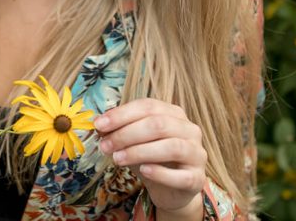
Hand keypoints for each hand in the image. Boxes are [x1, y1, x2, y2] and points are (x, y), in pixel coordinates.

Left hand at [94, 98, 205, 216]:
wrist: (171, 189)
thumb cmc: (151, 159)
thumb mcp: (133, 142)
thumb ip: (119, 131)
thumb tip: (98, 125)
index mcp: (174, 113)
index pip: (148, 106)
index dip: (122, 114)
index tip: (99, 125)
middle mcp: (189, 129)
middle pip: (158, 124)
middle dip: (126, 134)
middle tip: (105, 146)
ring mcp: (197, 153)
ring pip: (171, 146)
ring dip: (139, 151)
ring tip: (117, 159)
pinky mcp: (197, 178)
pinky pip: (181, 175)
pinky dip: (160, 172)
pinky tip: (143, 171)